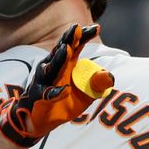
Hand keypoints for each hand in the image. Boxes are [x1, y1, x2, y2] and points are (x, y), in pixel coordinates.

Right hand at [0, 24, 114, 146]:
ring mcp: (44, 81)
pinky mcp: (39, 96)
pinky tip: (64, 90)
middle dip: (69, 39)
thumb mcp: (86, 94)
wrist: (40, 120)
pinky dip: (55, 92)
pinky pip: (47, 93)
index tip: (97, 27)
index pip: (76, 46)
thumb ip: (96, 84)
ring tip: (66, 50)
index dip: (84, 36)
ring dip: (59, 59)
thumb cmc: (63, 102)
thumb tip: (110, 76)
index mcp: (66, 64)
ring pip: (51, 67)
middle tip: (76, 28)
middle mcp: (53, 68)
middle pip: (61, 50)